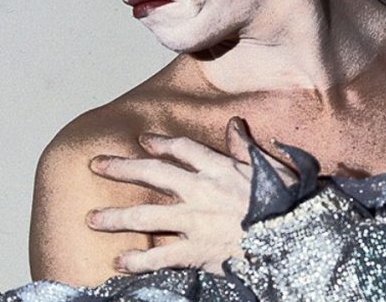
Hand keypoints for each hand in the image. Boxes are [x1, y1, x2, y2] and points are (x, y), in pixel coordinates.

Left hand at [87, 117, 295, 273]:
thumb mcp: (270, 168)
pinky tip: (118, 262)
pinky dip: (137, 261)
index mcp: (221, 168)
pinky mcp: (196, 251)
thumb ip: (246, 148)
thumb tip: (234, 124)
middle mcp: (202, 191)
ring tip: (92, 219)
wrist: (293, 237)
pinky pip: (159, 257)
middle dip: (122, 168)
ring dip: (116, 217)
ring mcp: (196, 222)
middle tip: (96, 164)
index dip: (161, 143)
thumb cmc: (288, 202)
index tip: (143, 141)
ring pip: (146, 215)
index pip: (183, 149)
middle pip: (153, 174)